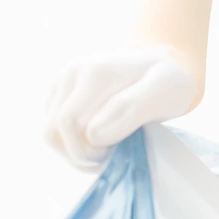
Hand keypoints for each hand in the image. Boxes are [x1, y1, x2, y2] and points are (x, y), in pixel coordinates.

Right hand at [43, 46, 199, 170]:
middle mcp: (73, 72)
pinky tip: (97, 142)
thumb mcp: (165, 90)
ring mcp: (63, 80)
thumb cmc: (168, 80)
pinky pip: (53, 130)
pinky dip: (71, 144)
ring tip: (104, 151)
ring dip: (74, 152)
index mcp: (97, 71)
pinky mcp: (59, 91)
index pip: (69, 124)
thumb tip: (94, 134)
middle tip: (110, 156)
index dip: (89, 150)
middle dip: (79, 155)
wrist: (164, 61)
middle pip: (53, 132)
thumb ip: (130, 108)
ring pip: (50, 134)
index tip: (117, 152)